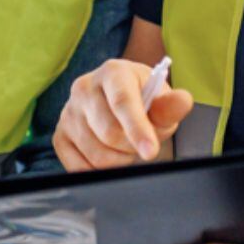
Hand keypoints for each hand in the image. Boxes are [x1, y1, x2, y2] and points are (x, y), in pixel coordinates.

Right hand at [54, 58, 195, 170]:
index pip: (122, 102)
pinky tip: (110, 157)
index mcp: (112, 72)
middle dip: (133, 146)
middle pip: (109, 133)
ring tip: (127, 146)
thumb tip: (183, 102)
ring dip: (120, 160)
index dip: (137, 129)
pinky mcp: (60, 136)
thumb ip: (171, 104)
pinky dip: (100, 171)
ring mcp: (68, 112)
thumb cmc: (143, 99)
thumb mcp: (161, 98)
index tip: (150, 151)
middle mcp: (84, 88)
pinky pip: (79, 167)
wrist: (119, 101)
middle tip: (143, 142)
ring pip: (96, 154)